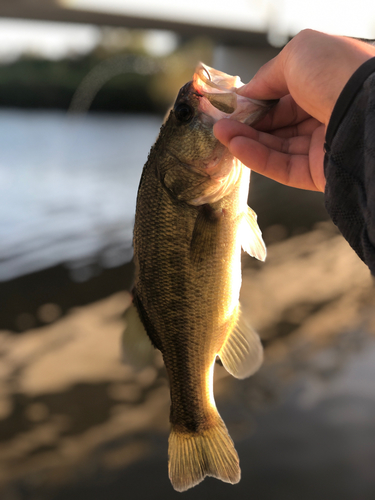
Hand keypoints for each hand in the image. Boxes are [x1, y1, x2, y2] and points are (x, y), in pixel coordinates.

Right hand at [214, 29, 374, 191]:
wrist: (366, 110)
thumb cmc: (338, 73)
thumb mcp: (298, 54)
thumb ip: (268, 74)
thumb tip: (247, 94)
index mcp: (326, 84)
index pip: (283, 95)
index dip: (255, 100)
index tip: (231, 105)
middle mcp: (325, 114)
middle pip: (277, 123)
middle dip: (246, 123)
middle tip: (221, 122)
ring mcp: (322, 145)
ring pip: (276, 147)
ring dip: (245, 140)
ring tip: (221, 134)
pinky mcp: (318, 172)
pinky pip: (282, 167)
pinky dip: (256, 157)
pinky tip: (236, 146)